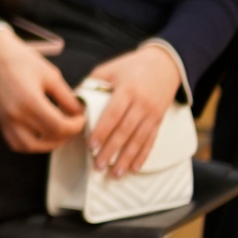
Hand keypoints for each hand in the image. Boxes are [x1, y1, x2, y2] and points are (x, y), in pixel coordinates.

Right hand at [0, 28, 85, 153]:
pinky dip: (30, 144)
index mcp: (30, 101)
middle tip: (73, 125)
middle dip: (66, 135)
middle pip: (47, 138)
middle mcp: (15, 115)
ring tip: (58, 133)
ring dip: (47, 144)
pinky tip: (40, 134)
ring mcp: (5, 120)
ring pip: (30, 147)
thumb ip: (67, 97)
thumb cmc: (21, 60)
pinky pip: (16, 143)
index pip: (59, 127)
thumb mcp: (51, 75)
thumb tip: (79, 113)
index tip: (81, 118)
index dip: (75, 126)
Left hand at [86, 45, 181, 177]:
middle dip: (112, 150)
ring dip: (127, 158)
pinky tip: (134, 167)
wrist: (165, 64)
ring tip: (115, 173)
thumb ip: (92, 85)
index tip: (91, 146)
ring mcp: (152, 113)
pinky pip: (151, 140)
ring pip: (139, 140)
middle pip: (126, 131)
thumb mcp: (109, 69)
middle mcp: (142, 103)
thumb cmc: (130, 66)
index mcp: (127, 90)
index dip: (103, 131)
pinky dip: (143, 155)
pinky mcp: (159, 120)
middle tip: (99, 165)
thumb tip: (73, 102)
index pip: (113, 114)